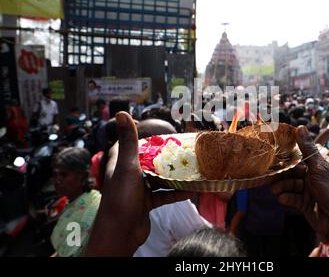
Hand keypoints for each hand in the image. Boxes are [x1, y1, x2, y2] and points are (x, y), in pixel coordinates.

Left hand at [85, 112, 191, 255]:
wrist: (120, 233)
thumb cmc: (121, 197)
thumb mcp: (127, 166)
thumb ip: (128, 141)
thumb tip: (122, 113)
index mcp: (121, 164)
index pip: (131, 146)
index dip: (143, 139)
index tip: (161, 135)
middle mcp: (129, 176)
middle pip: (149, 162)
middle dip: (165, 158)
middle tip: (183, 151)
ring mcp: (138, 191)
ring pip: (159, 179)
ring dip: (173, 176)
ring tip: (190, 169)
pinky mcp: (147, 204)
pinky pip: (164, 195)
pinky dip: (176, 193)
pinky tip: (190, 191)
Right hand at [271, 126, 328, 256]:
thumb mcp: (320, 168)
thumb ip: (307, 149)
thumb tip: (300, 126)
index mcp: (322, 164)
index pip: (304, 154)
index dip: (290, 152)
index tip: (276, 150)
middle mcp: (315, 176)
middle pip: (294, 170)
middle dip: (283, 173)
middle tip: (270, 175)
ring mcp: (310, 190)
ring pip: (291, 184)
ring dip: (283, 186)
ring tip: (275, 190)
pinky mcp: (306, 204)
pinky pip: (293, 198)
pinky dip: (287, 197)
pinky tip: (282, 198)